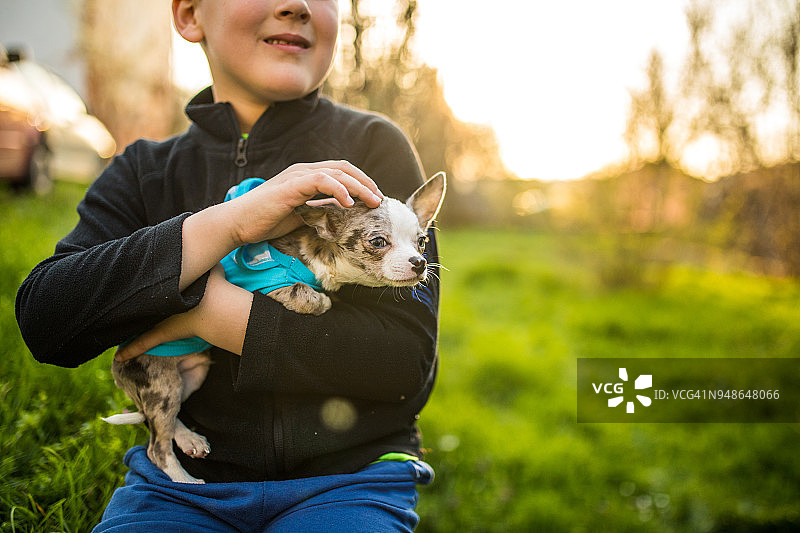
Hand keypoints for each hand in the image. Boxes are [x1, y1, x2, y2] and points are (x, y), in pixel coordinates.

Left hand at [115, 265, 252, 360]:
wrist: (215, 306)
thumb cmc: (215, 287)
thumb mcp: (213, 268)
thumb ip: (210, 262)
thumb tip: (212, 253)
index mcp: (166, 285)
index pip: (149, 281)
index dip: (140, 279)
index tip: (130, 275)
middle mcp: (158, 301)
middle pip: (138, 298)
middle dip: (128, 297)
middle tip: (116, 297)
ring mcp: (158, 318)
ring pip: (136, 320)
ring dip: (126, 321)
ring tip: (111, 323)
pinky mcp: (162, 334)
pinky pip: (143, 343)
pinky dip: (130, 350)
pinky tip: (119, 356)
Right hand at [226, 161, 383, 244]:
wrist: (238, 224)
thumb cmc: (266, 221)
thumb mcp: (301, 216)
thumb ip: (319, 211)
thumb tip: (342, 218)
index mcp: (306, 176)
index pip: (341, 171)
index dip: (361, 182)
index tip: (374, 199)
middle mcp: (303, 171)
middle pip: (344, 168)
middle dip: (366, 182)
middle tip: (380, 199)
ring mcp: (297, 176)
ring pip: (337, 172)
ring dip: (359, 186)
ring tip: (372, 201)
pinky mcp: (290, 185)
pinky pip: (321, 180)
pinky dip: (338, 189)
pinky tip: (348, 202)